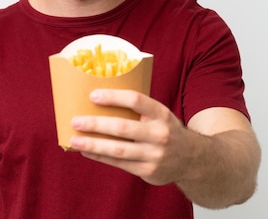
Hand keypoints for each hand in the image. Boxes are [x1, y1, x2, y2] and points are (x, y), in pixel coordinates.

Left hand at [69, 88, 190, 185]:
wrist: (193, 159)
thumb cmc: (166, 130)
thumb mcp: (160, 115)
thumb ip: (139, 109)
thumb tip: (99, 101)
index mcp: (161, 114)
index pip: (136, 100)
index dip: (113, 97)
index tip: (92, 95)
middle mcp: (159, 134)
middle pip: (122, 128)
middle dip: (96, 124)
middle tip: (76, 121)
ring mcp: (154, 155)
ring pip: (117, 150)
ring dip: (93, 145)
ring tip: (74, 140)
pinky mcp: (148, 171)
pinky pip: (118, 163)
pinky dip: (100, 157)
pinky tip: (86, 151)